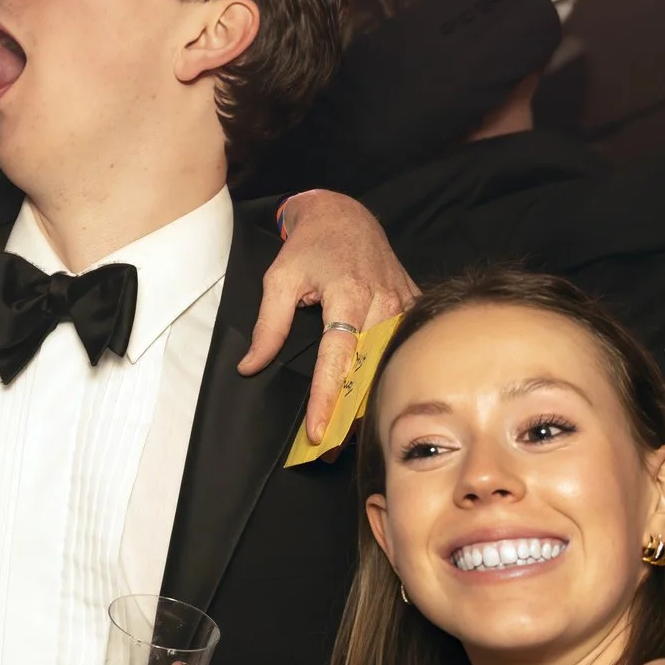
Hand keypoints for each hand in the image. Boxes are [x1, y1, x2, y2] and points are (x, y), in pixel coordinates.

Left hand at [245, 191, 417, 441]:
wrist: (345, 216)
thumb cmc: (310, 246)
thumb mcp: (279, 279)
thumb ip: (268, 325)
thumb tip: (252, 365)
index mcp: (348, 294)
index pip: (337, 359)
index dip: (326, 398)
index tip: (318, 432)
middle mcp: (381, 302)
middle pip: (367, 370)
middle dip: (347, 413)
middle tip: (328, 449)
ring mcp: (401, 304)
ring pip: (388, 364)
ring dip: (369, 400)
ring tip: (347, 436)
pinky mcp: (412, 305)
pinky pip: (403, 348)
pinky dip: (388, 375)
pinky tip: (374, 402)